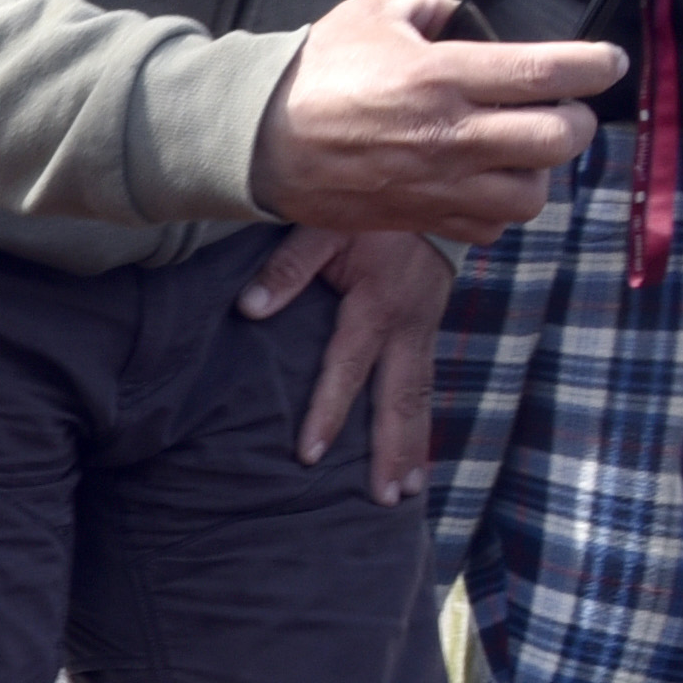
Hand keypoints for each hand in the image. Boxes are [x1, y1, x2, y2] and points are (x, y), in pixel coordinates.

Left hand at [234, 225, 457, 503]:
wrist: (433, 184)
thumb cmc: (369, 207)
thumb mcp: (324, 222)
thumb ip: (288, 266)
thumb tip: (249, 309)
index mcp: (377, 305)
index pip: (346, 369)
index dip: (328, 413)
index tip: (310, 455)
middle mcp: (408, 326)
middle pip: (401, 400)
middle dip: (392, 452)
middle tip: (383, 498)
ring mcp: (426, 329)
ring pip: (422, 397)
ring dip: (414, 446)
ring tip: (407, 491)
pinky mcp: (430, 328)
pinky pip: (428, 383)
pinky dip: (421, 421)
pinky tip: (415, 453)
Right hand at [248, 0, 620, 244]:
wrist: (256, 141)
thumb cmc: (313, 73)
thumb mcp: (372, 12)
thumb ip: (431, 2)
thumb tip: (462, 13)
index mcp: (444, 74)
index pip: (549, 70)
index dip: (596, 65)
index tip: (608, 62)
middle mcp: (451, 134)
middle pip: (560, 139)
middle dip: (576, 121)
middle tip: (563, 109)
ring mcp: (436, 183)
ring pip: (531, 195)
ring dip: (539, 172)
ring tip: (523, 153)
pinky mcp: (417, 217)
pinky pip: (486, 229)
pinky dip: (498, 209)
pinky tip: (485, 184)